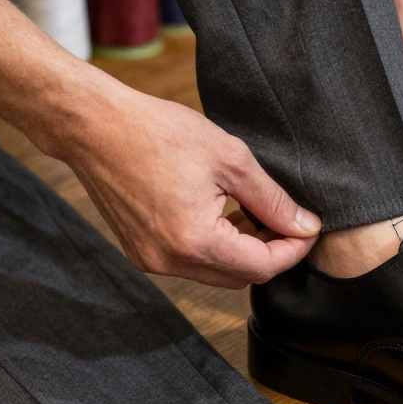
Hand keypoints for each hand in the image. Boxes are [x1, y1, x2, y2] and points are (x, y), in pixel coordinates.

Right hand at [56, 82, 320, 288]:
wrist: (95, 127)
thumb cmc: (159, 132)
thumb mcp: (229, 158)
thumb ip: (272, 199)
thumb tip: (305, 226)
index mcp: (194, 241)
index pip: (262, 267)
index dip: (293, 250)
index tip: (307, 227)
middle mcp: (170, 262)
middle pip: (240, 277)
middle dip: (269, 251)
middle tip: (282, 216)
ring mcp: (151, 261)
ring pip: (216, 272)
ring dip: (242, 249)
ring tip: (252, 210)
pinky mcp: (140, 252)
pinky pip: (191, 262)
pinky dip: (214, 246)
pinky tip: (221, 212)